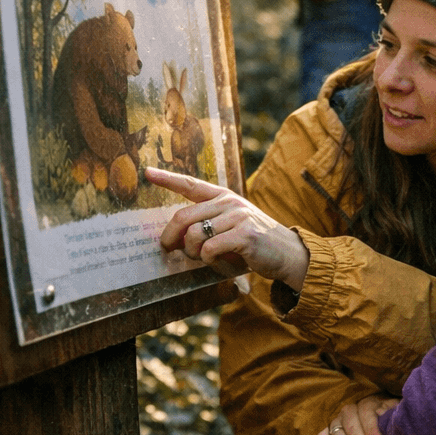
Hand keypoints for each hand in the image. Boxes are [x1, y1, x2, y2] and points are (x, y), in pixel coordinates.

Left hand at [148, 168, 309, 288]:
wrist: (288, 254)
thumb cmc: (253, 243)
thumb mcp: (231, 225)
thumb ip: (206, 224)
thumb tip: (175, 237)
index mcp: (223, 197)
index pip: (191, 184)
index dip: (167, 178)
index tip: (147, 172)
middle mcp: (229, 202)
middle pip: (183, 216)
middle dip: (171, 237)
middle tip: (169, 249)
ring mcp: (238, 217)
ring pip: (195, 235)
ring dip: (193, 253)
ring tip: (205, 258)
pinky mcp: (245, 235)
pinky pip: (210, 249)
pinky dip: (210, 260)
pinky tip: (221, 261)